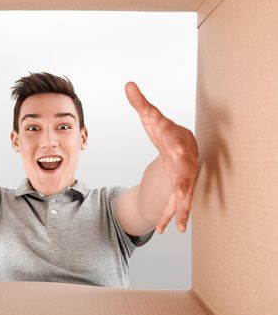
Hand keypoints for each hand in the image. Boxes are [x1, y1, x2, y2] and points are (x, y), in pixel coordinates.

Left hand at [125, 82, 198, 233]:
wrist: (182, 145)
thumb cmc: (166, 131)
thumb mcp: (152, 117)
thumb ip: (141, 103)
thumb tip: (128, 84)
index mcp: (179, 144)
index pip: (179, 144)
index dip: (180, 147)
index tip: (179, 149)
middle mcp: (185, 164)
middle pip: (187, 176)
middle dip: (184, 187)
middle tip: (181, 196)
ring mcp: (184, 179)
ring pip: (184, 197)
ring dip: (180, 211)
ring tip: (175, 227)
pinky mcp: (179, 190)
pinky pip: (175, 205)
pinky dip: (170, 217)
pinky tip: (163, 230)